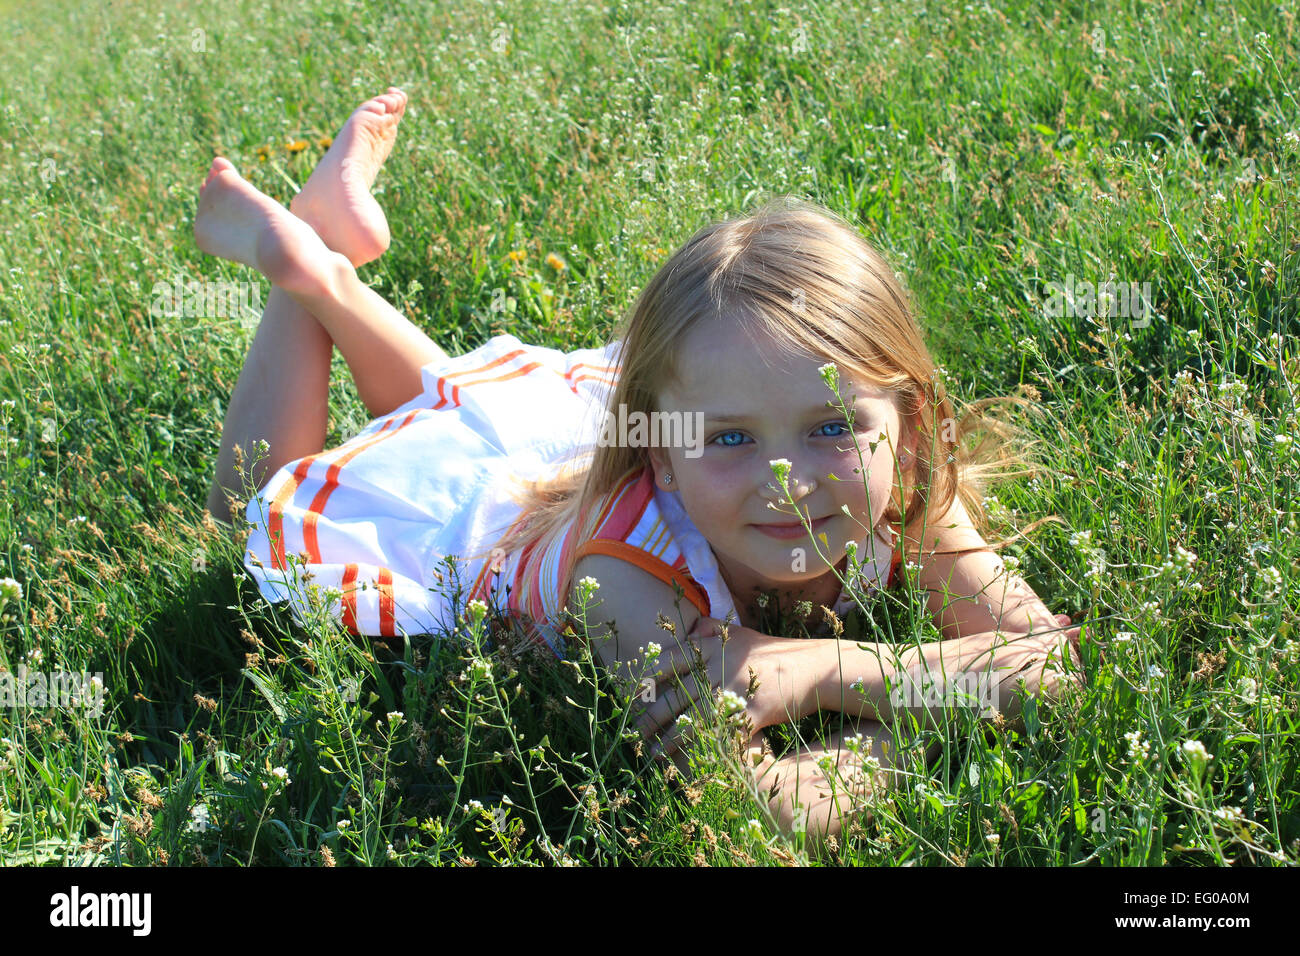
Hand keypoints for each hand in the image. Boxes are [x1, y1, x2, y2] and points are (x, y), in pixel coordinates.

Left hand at [635, 617, 815, 761]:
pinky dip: (701, 752)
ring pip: (689, 721)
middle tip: (635, 732)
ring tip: (652, 753)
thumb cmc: (774, 651)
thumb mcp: (740, 632)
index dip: (645, 681)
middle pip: (673, 696)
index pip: (666, 661)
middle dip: (650, 718)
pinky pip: (718, 736)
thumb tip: (690, 628)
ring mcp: (733, 691)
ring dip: (667, 740)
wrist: (813, 667)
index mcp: (711, 646)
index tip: (631, 697)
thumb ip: (712, 629)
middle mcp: (717, 667)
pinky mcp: (750, 714)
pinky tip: (687, 763)